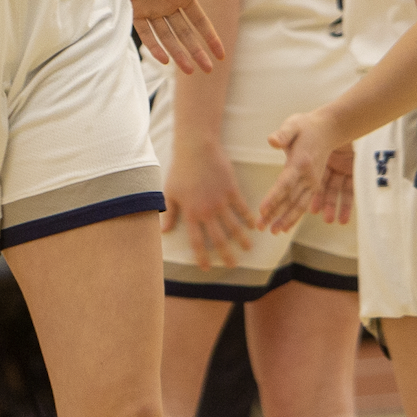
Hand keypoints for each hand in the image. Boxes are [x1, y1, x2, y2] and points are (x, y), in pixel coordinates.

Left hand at [118, 0, 224, 74]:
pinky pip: (145, 32)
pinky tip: (164, 59)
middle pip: (185, 34)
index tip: (220, 55)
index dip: (210, 38)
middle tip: (207, 69)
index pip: (199, 22)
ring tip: (189, 70)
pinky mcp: (135, 9)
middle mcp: (168, 5)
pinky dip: (153, 46)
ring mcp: (151, 9)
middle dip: (197, 52)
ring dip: (178, 53)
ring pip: (167, 37)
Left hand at [161, 138, 255, 269]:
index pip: (197, 241)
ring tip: (248, 249)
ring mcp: (221, 201)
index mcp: (191, 214)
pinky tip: (254, 226)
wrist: (197, 148)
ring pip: (233, 226)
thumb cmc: (180, 169)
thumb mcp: (170, 192)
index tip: (207, 268)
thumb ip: (169, 213)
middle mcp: (207, 211)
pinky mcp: (232, 190)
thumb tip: (163, 231)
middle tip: (232, 265)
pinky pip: (242, 208)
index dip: (202, 257)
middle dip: (226, 254)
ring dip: (241, 239)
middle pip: (218, 239)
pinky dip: (248, 218)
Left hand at [258, 109, 349, 234]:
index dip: (274, 198)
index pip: (285, 183)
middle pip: (291, 199)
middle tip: (260, 227)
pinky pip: (305, 203)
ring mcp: (313, 181)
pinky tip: (285, 226)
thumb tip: (272, 141)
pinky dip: (295, 216)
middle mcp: (308, 175)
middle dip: (276, 214)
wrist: (328, 129)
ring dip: (287, 219)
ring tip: (273, 231)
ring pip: (300, 205)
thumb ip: (283, 133)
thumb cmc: (305, 126)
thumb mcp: (294, 124)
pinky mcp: (314, 184)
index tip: (262, 210)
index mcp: (301, 162)